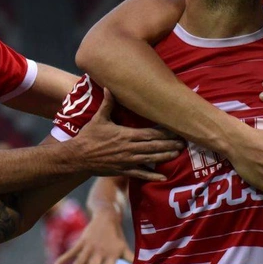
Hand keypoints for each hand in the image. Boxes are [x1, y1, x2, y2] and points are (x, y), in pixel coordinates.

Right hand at [54, 209, 132, 263]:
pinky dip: (63, 258)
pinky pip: (71, 251)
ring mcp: (90, 246)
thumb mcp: (124, 247)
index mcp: (112, 256)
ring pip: (79, 262)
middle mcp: (100, 252)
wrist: (107, 214)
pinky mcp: (82, 241)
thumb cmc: (116, 235)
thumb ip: (130, 259)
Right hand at [70, 89, 185, 180]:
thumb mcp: (99, 118)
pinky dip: (152, 175)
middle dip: (170, 144)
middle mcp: (129, 148)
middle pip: (154, 146)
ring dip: (165, 156)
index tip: (176, 130)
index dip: (164, 133)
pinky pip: (140, 174)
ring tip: (178, 153)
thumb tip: (109, 86)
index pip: (150, 133)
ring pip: (150, 159)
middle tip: (184, 142)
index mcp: (125, 135)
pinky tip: (164, 176)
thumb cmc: (88, 136)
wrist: (77, 157)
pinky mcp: (123, 170)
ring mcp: (127, 161)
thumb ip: (107, 103)